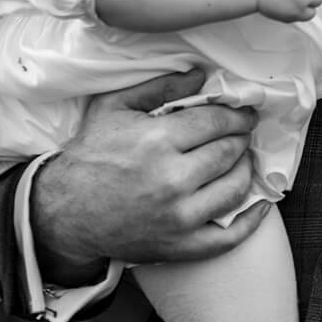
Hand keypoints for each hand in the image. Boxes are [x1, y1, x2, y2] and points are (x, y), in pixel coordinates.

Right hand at [32, 69, 263, 279]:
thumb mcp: (114, 108)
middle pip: (230, 151)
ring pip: (236, 188)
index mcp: (156, 140)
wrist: (61, 213)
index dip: (237, 114)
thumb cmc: (90, 155)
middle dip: (241, 138)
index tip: (243, 113)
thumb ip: (159, 86)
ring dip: (246, 169)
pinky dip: (251, 221)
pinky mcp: (178, 246)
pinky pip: (229, 237)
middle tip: (241, 133)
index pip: (217, 121)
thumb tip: (201, 75)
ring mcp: (177, 217)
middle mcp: (171, 179)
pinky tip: (260, 205)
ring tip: (240, 159)